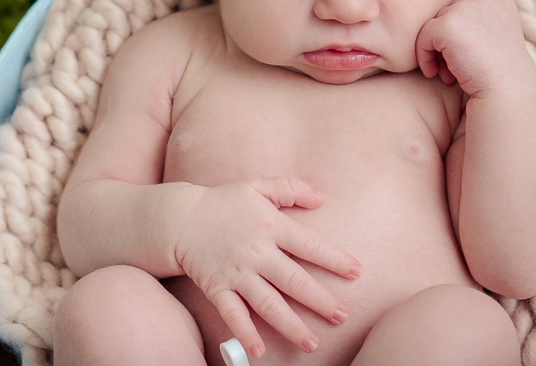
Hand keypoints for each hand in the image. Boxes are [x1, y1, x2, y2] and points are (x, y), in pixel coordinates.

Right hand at [173, 178, 360, 357]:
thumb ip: (290, 188)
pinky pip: (232, 313)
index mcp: (269, 225)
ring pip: (267, 303)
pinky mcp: (217, 287)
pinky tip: (258, 350)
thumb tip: (322, 198)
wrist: (180, 218)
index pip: (308, 244)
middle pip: (293, 280)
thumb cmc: (223, 202)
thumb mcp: (257, 186)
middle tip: (341, 316)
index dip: (334, 259)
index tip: (356, 273)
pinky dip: (244, 332)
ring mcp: (236, 272)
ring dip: (290, 324)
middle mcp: (255, 251)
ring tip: (311, 342)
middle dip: (319, 300)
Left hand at [414, 0, 535, 98]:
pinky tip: (435, 74)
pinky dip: (424, 57)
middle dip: (445, 42)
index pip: (462, 7)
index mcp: (498, 0)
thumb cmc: (499, 73)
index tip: (462, 57)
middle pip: (446, 14)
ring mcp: (464, 10)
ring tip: (446, 72)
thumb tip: (442, 20)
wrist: (507, 93)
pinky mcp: (447, 25)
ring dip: (435, 50)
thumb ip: (475, 23)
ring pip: (432, 25)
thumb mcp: (494, 39)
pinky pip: (422, 37)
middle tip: (451, 68)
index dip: (458, 34)